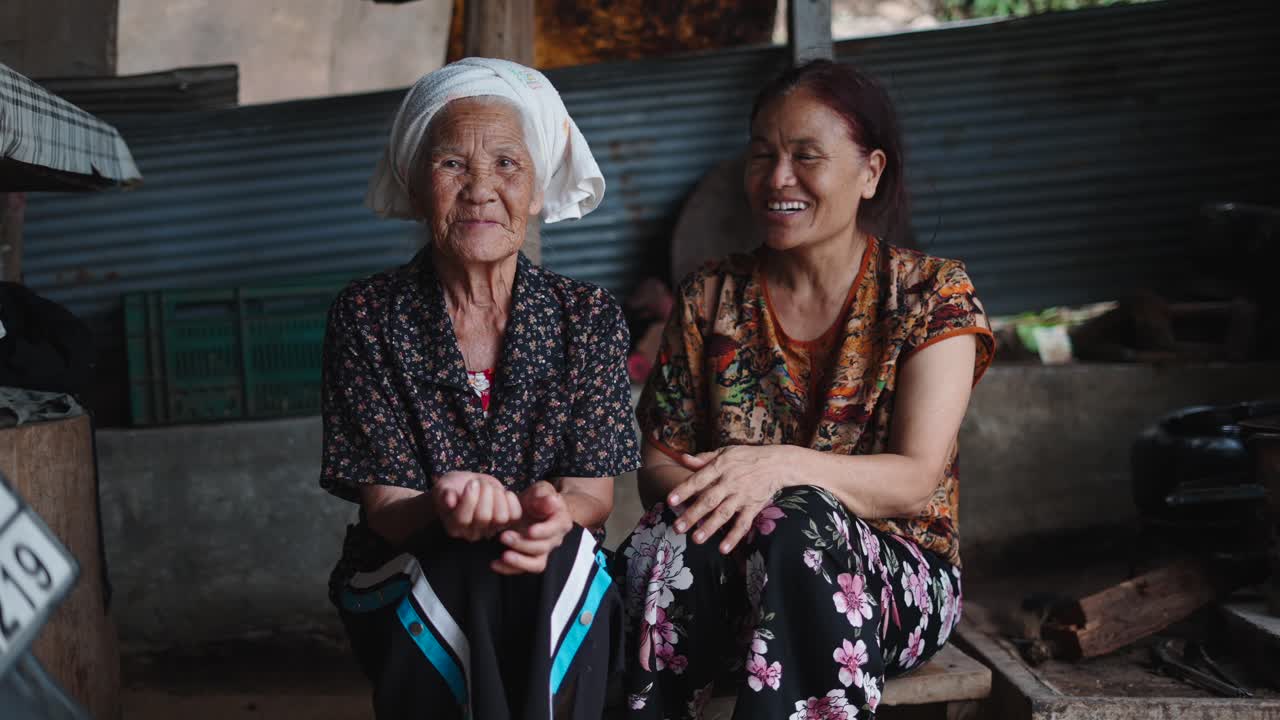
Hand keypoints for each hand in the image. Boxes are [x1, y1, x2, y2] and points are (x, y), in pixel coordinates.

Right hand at [432, 471, 521, 541]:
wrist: (467, 487)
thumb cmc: (452, 488)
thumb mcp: (443, 488)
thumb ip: (443, 494)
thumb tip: (449, 500)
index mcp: (454, 526)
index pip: (462, 519)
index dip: (469, 500)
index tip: (472, 483)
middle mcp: (472, 533)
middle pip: (483, 517)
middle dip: (484, 494)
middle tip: (479, 482)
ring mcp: (490, 529)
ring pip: (500, 518)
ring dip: (497, 496)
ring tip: (490, 487)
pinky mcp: (506, 522)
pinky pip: (515, 515)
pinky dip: (512, 501)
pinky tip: (504, 492)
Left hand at [492, 481, 573, 574]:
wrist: (533, 507)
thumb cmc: (537, 497)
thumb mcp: (541, 490)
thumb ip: (544, 495)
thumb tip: (551, 501)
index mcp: (560, 520)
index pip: (555, 529)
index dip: (543, 532)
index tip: (529, 531)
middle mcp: (554, 539)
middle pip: (543, 547)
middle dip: (523, 544)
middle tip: (504, 536)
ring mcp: (543, 551)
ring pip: (536, 563)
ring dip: (519, 561)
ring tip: (503, 556)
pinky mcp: (530, 559)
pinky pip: (522, 569)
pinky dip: (508, 569)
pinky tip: (495, 564)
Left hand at [667, 445, 791, 553]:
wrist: (777, 463)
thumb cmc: (747, 456)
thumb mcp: (725, 452)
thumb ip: (704, 458)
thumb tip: (682, 458)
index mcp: (720, 467)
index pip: (699, 479)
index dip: (684, 490)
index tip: (670, 501)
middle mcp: (730, 482)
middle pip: (709, 500)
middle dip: (692, 515)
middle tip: (677, 528)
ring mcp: (742, 496)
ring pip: (724, 513)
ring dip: (710, 527)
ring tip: (696, 540)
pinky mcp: (753, 506)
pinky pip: (743, 523)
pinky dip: (734, 536)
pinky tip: (723, 549)